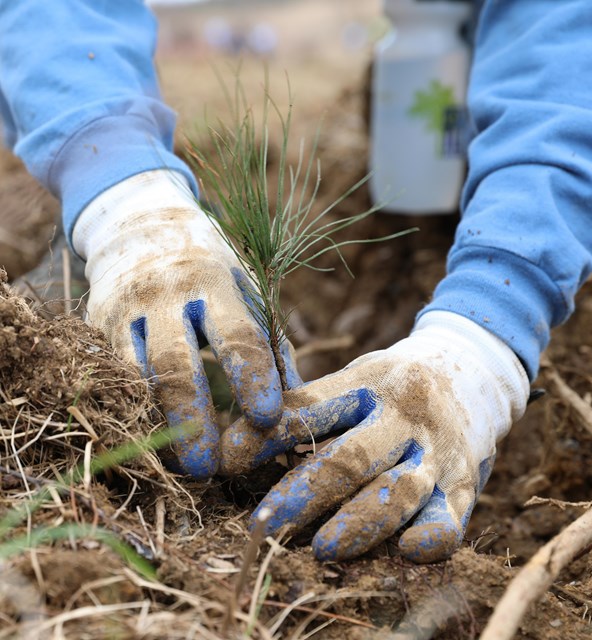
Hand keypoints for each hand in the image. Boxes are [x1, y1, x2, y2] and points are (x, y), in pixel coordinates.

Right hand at [72, 170, 299, 476]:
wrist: (139, 225)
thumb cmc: (210, 268)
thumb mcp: (247, 289)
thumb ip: (271, 344)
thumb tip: (296, 407)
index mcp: (214, 282)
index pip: (238, 334)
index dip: (253, 378)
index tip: (268, 419)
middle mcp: (164, 295)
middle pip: (175, 363)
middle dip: (193, 417)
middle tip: (211, 466)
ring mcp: (124, 310)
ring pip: (134, 376)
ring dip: (156, 424)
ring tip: (178, 466)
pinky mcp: (96, 326)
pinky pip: (112, 376)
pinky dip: (133, 411)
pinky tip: (151, 440)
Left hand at [220, 311, 528, 561]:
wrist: (476, 372)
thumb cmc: (394, 384)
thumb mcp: (355, 379)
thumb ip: (305, 408)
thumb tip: (232, 446)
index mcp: (367, 383)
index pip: (310, 409)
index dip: (267, 436)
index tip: (228, 462)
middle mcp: (403, 414)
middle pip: (351, 457)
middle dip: (305, 493)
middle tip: (263, 525)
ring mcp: (436, 450)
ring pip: (398, 490)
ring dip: (359, 521)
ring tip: (322, 548)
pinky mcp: (463, 483)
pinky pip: (450, 515)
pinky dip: (431, 534)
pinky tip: (408, 551)